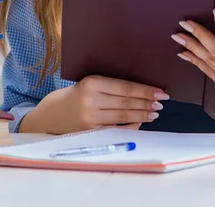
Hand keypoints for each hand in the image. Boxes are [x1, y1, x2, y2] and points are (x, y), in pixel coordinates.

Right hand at [19, 76, 168, 134]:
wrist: (52, 114)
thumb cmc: (76, 94)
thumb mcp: (90, 83)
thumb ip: (111, 85)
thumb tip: (141, 89)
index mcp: (92, 83)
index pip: (125, 87)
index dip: (145, 90)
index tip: (160, 91)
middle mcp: (90, 100)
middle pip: (126, 101)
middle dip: (147, 102)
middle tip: (162, 102)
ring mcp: (89, 117)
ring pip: (123, 115)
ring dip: (142, 114)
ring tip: (155, 112)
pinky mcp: (89, 131)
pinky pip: (115, 128)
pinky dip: (130, 125)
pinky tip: (141, 122)